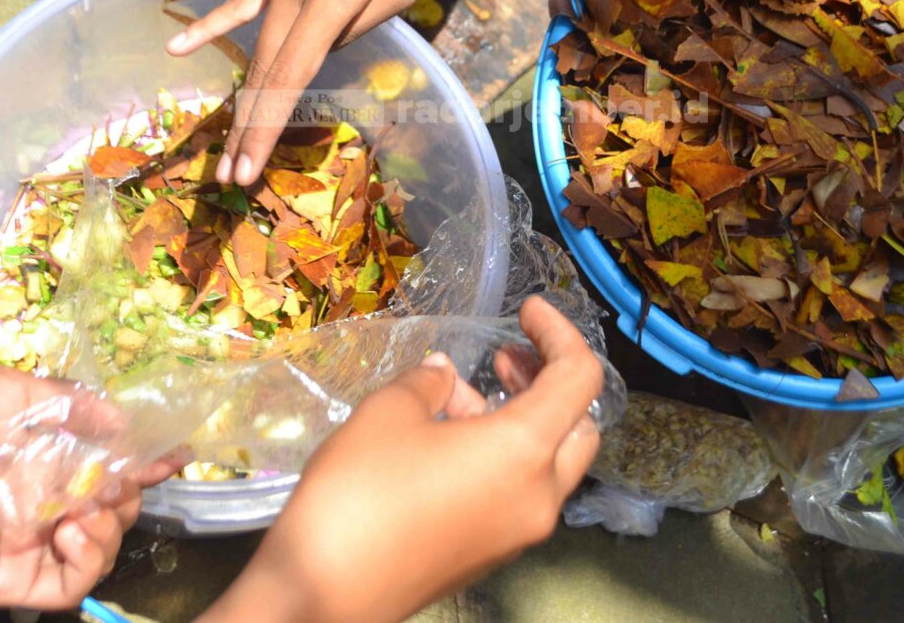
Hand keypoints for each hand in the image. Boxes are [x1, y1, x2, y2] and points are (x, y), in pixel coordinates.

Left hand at [0, 367, 179, 609]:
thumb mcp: (16, 391)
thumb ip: (73, 403)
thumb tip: (122, 417)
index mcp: (43, 465)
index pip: (106, 472)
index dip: (142, 467)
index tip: (174, 456)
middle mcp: (41, 506)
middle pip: (111, 516)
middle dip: (128, 500)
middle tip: (118, 484)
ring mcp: (27, 545)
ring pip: (97, 555)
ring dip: (110, 533)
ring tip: (87, 511)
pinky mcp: (10, 578)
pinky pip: (66, 588)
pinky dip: (86, 563)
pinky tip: (72, 530)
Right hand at [167, 0, 493, 185]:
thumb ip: (358, 26)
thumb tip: (322, 51)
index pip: (291, 76)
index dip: (267, 127)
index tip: (246, 169)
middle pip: (266, 68)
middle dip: (250, 126)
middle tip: (232, 176)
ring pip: (257, 43)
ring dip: (244, 94)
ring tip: (226, 143)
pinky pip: (244, 1)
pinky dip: (213, 27)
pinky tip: (178, 48)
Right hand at [204, 297, 604, 622]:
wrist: (323, 592)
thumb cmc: (360, 491)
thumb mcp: (389, 413)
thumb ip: (428, 384)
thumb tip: (443, 377)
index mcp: (525, 452)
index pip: (580, 380)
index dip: (561, 333)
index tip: (528, 309)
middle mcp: (538, 497)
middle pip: (578, 427)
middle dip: (549, 383)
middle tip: (502, 358)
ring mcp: (517, 533)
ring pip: (547, 463)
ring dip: (518, 419)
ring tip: (453, 395)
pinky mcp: (490, 553)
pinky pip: (519, 492)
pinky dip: (501, 456)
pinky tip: (444, 439)